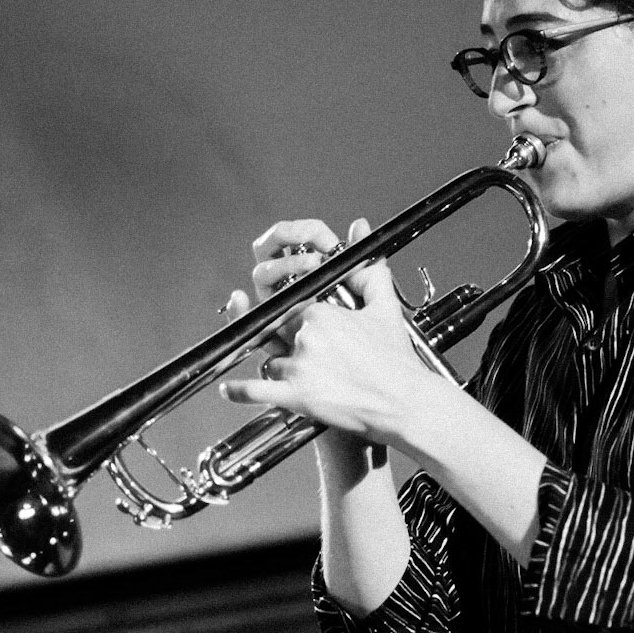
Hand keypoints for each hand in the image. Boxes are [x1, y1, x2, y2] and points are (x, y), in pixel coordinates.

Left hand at [220, 218, 433, 448]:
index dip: (297, 314)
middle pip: (278, 332)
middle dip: (287, 339)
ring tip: (300, 373)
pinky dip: (239, 390)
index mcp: (320, 314)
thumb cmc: (396, 360)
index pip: (292, 306)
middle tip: (306, 349)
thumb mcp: (384, 306)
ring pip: (270, 360)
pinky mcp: (295, 398)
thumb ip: (367, 267)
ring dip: (278, 365)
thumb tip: (358, 228)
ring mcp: (298, 368)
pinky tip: (228, 388)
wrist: (405, 404)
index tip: (305, 321)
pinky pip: (256, 390)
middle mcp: (305, 337)